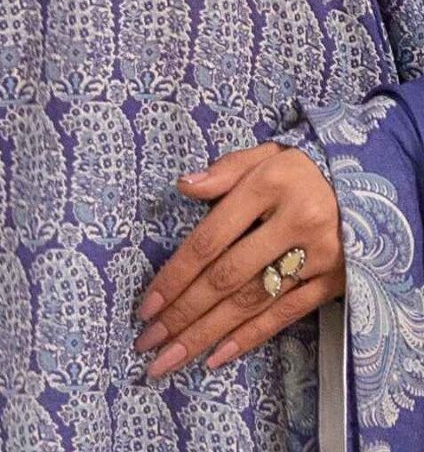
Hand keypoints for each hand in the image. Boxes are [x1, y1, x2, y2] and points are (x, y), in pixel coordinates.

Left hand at [133, 141, 345, 376]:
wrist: (366, 185)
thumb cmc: (300, 170)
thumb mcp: (264, 154)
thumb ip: (224, 170)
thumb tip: (184, 186)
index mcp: (268, 185)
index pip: (211, 238)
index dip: (176, 274)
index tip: (147, 305)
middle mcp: (293, 223)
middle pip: (228, 277)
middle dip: (184, 314)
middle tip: (149, 342)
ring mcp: (316, 256)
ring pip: (252, 303)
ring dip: (207, 334)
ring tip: (173, 357)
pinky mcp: (332, 282)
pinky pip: (285, 315)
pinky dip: (249, 338)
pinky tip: (216, 356)